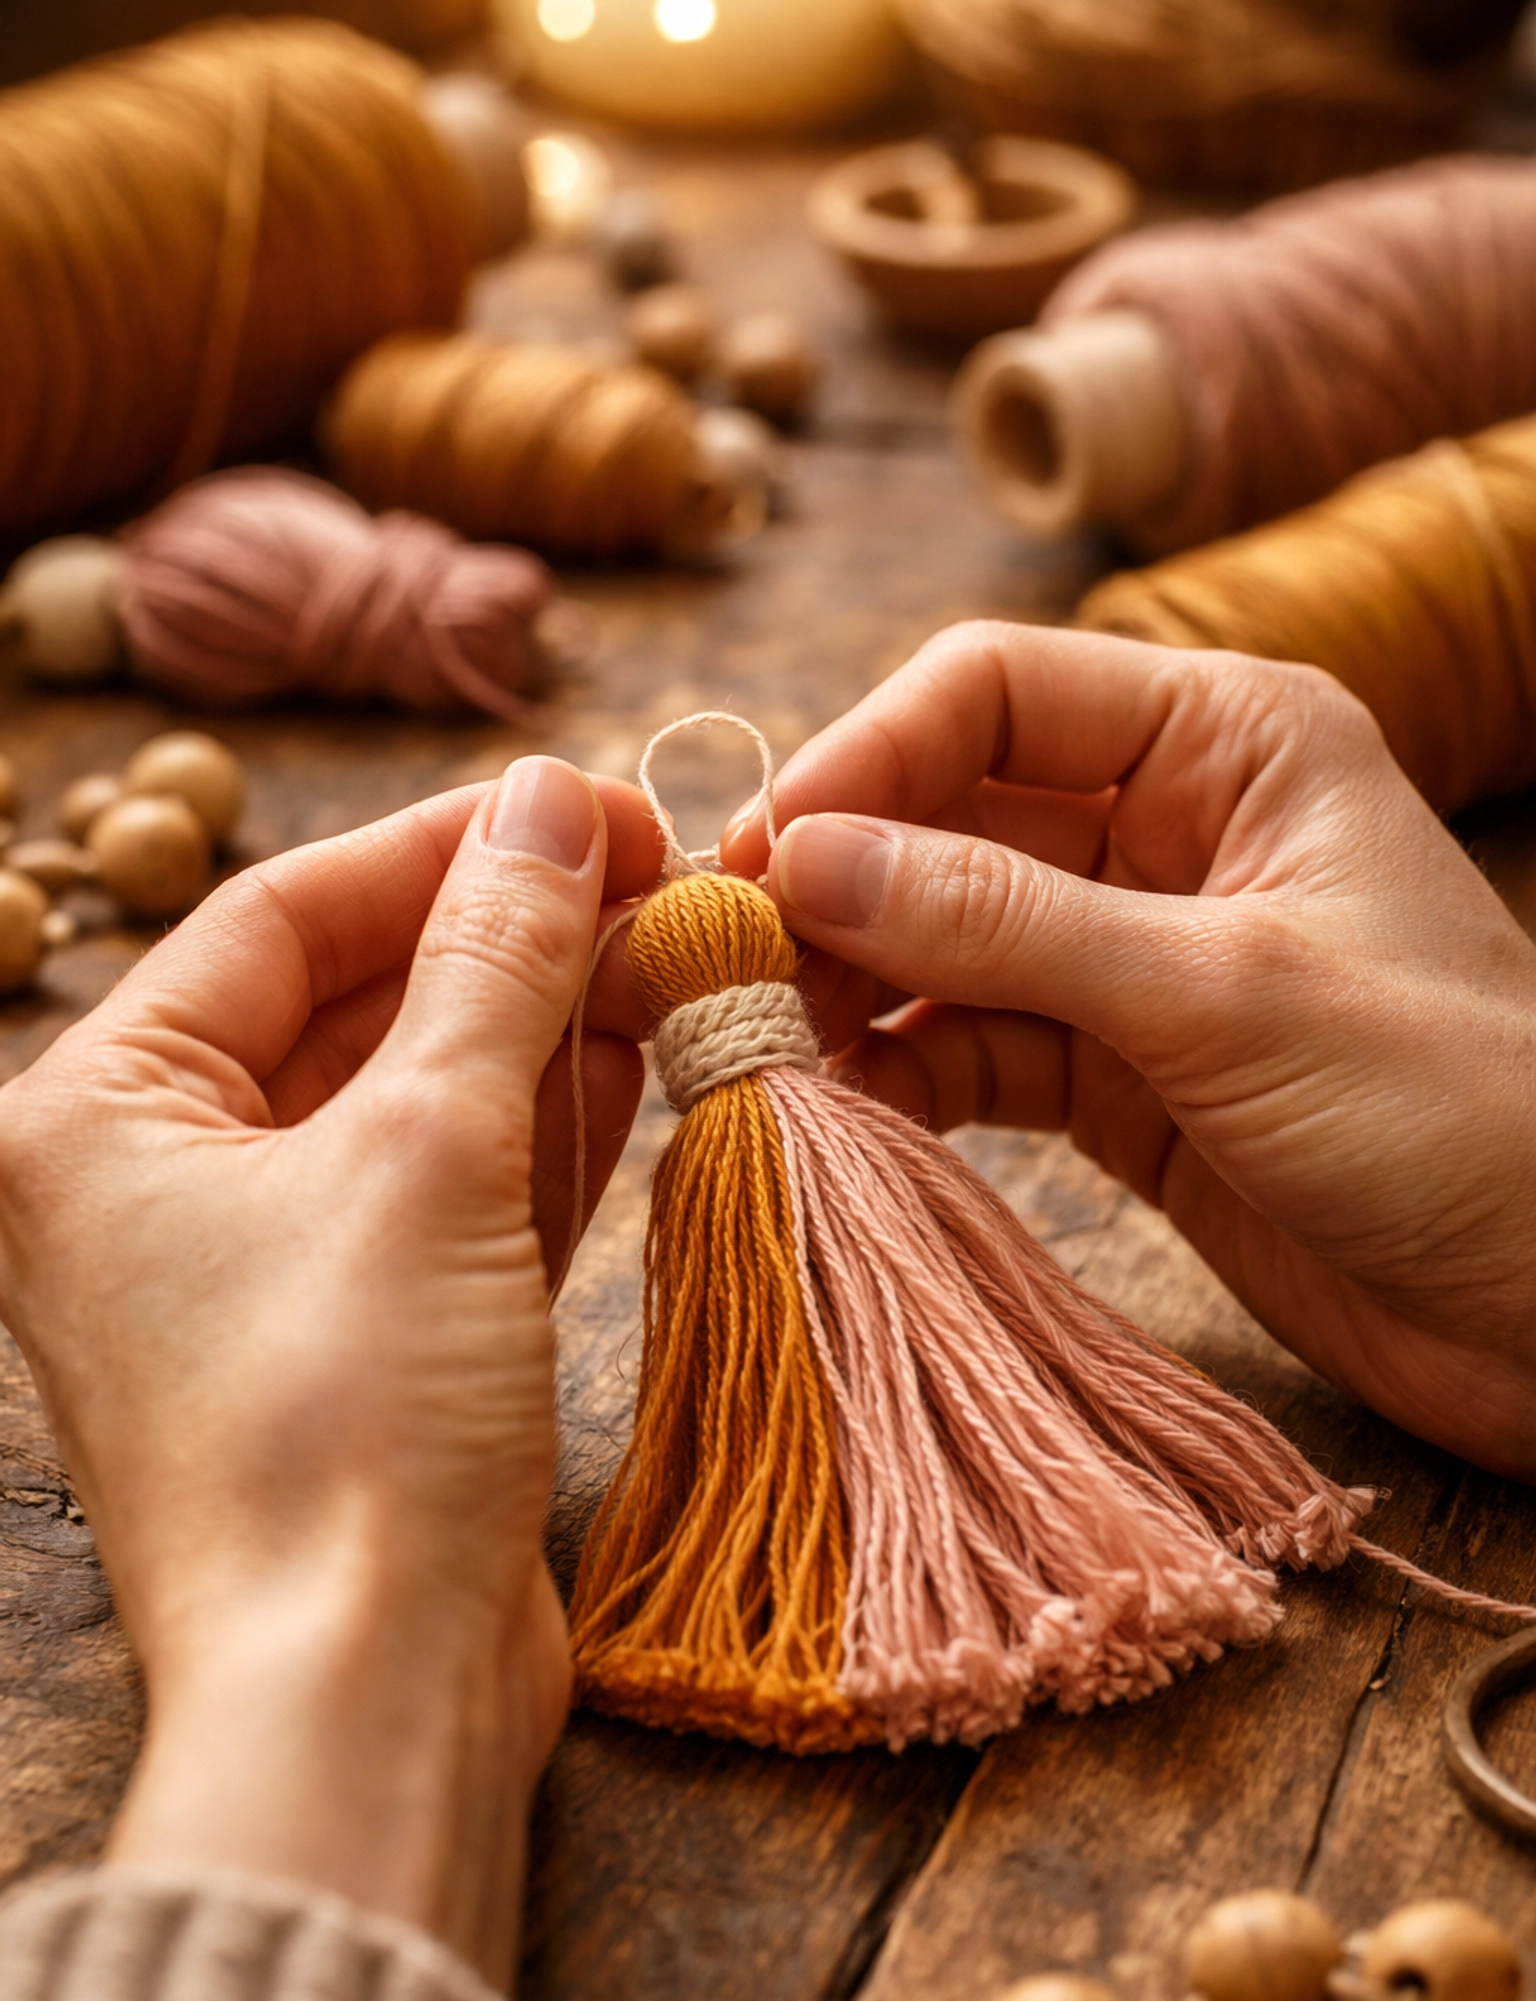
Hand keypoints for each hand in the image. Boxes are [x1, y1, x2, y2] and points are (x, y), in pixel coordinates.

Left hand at [0, 759, 662, 1984]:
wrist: (364, 1697)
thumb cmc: (341, 1427)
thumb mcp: (427, 1153)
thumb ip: (494, 964)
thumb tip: (546, 808)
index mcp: (94, 1119)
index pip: (278, 919)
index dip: (442, 848)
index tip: (584, 803)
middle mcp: (154, 1188)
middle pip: (348, 1003)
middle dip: (504, 940)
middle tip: (649, 875)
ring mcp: (258, 1271)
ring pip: (412, 1099)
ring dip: (540, 1029)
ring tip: (667, 953)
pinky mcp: (357, 1341)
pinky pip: (447, 1196)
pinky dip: (540, 1133)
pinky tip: (637, 1061)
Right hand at [721, 624, 1535, 1479]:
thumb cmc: (1457, 1113)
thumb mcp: (1224, 993)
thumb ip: (1008, 923)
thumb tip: (807, 856)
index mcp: (1230, 740)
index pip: (994, 691)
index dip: (864, 759)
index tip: (760, 856)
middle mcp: (1171, 830)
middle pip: (948, 813)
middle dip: (837, 883)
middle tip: (725, 964)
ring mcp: (1138, 960)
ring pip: (945, 941)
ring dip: (852, 989)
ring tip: (762, 1049)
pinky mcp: (1120, 1081)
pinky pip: (975, 1051)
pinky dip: (903, 1078)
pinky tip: (838, 1111)